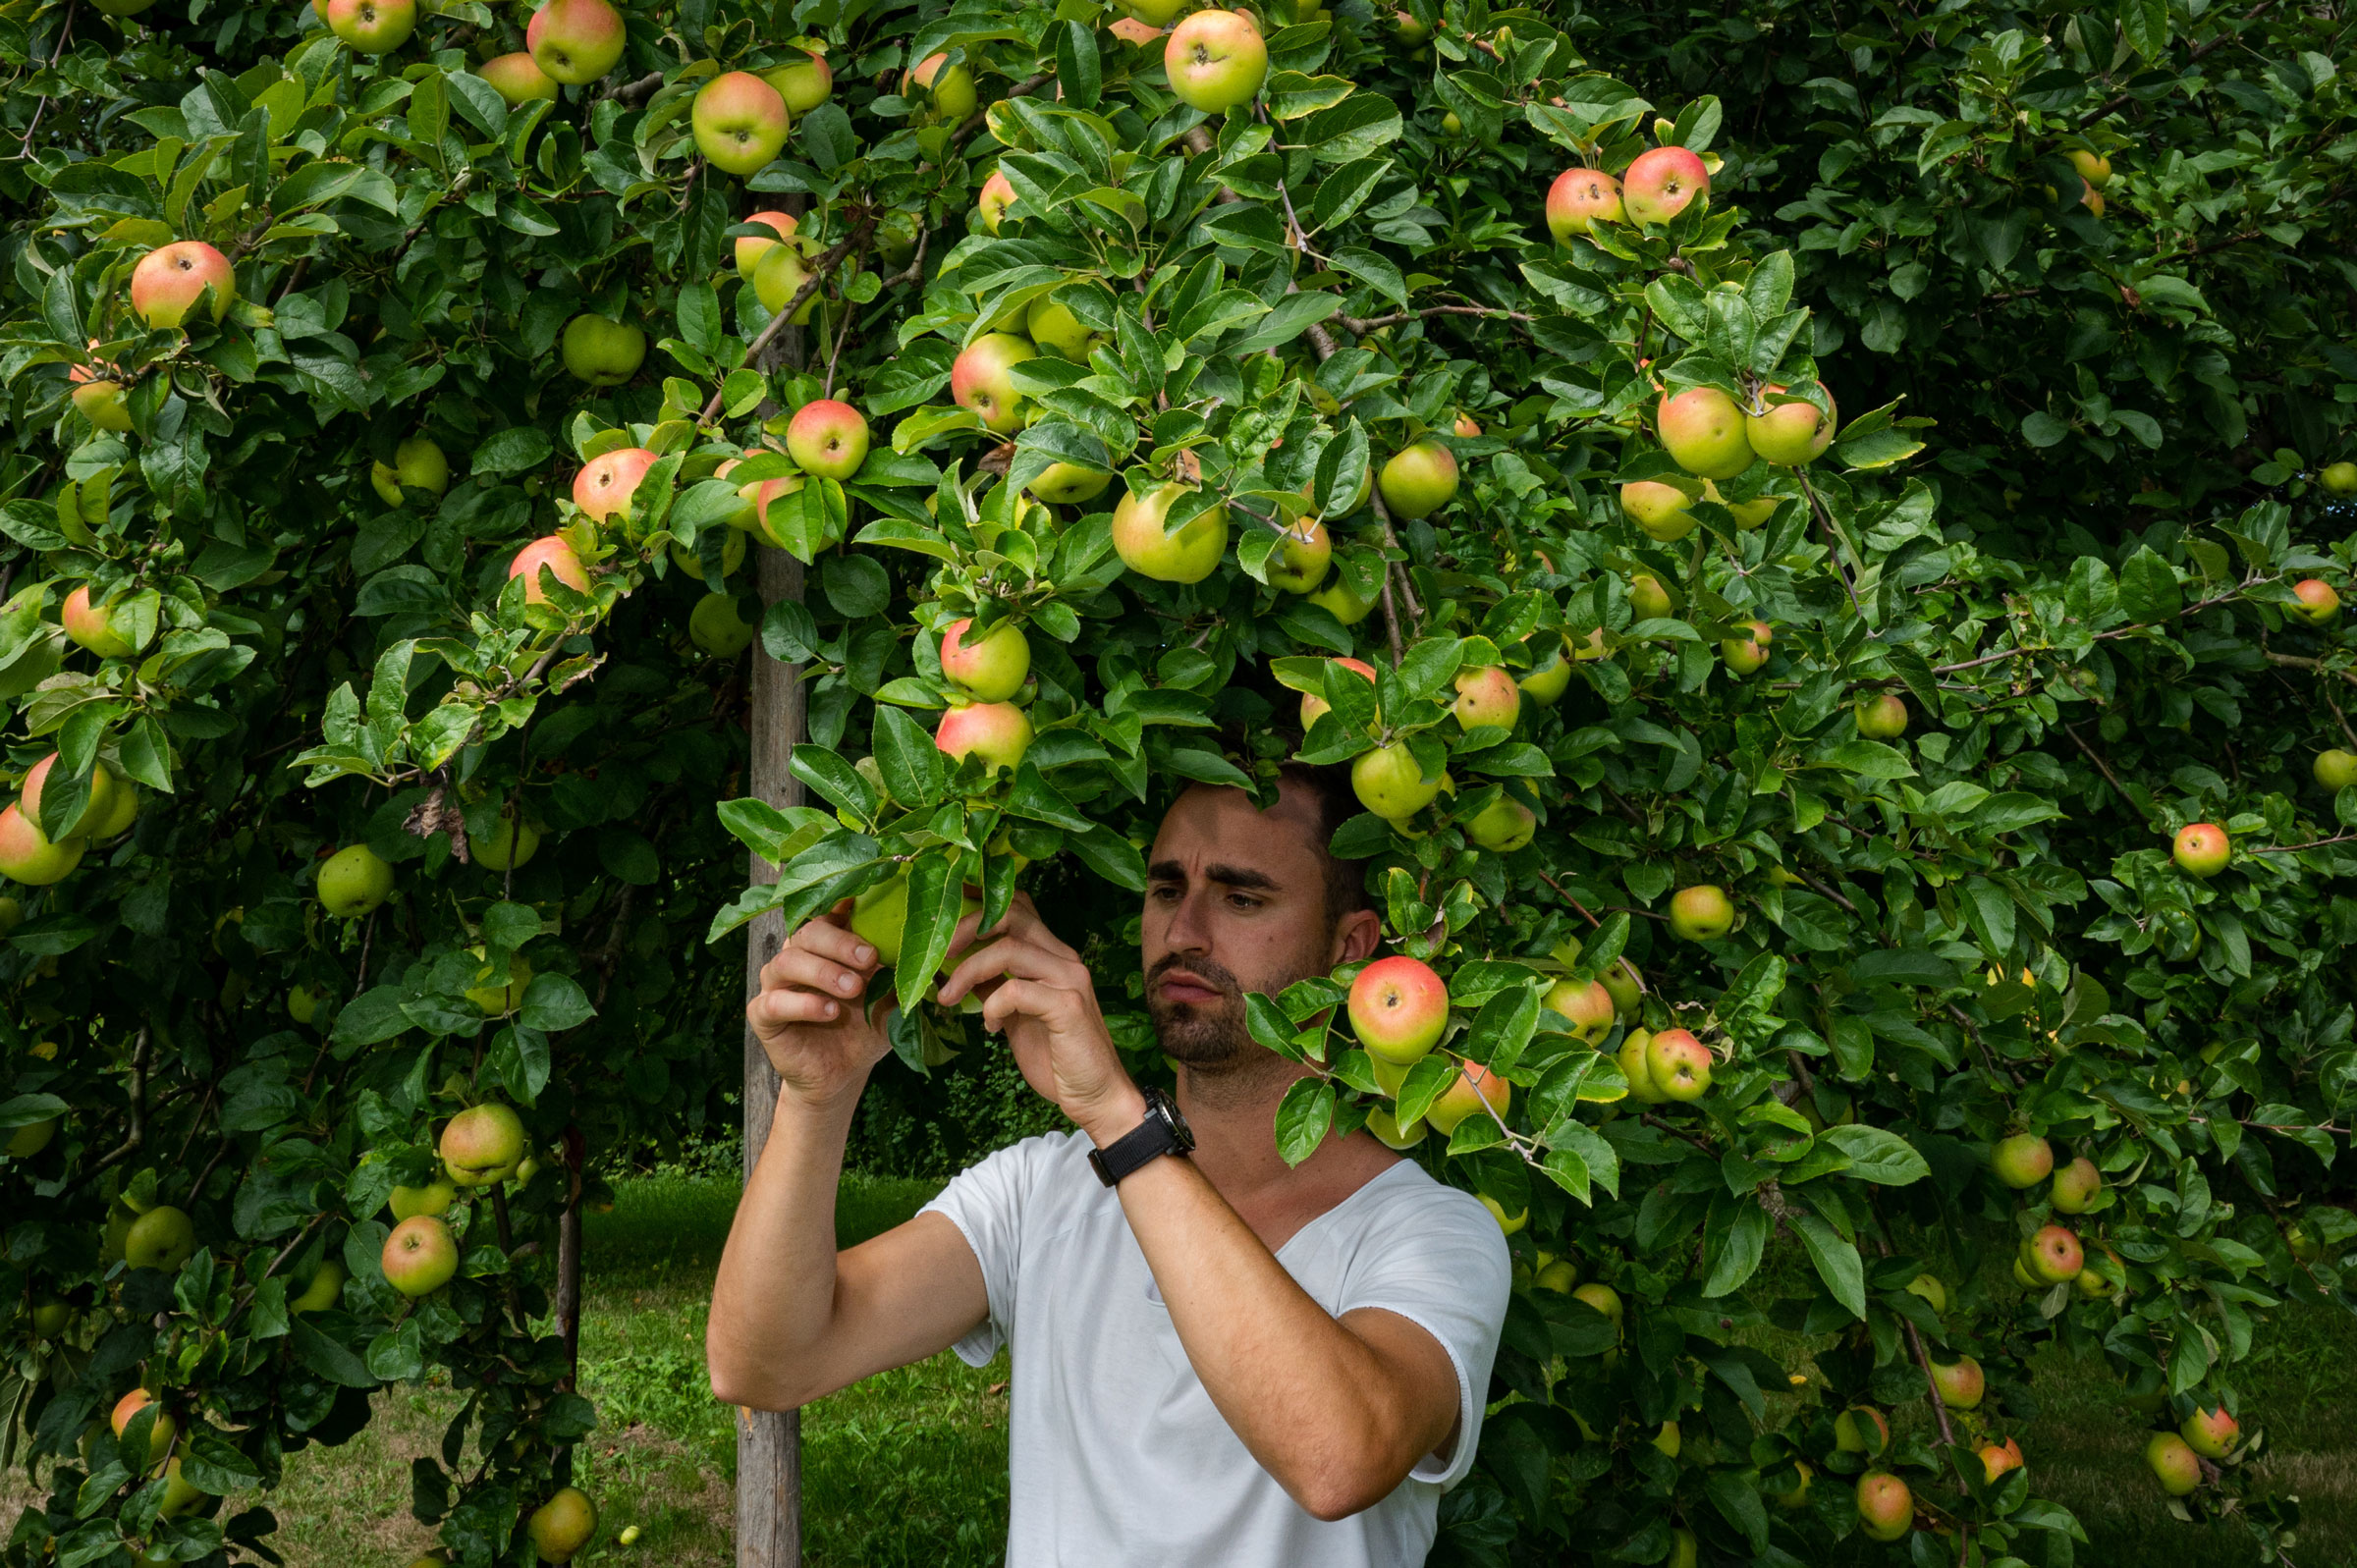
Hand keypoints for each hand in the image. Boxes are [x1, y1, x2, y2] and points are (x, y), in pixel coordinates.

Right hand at [746, 898, 894, 1108]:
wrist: (845, 1073)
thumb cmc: (866, 1027)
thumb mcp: (889, 998)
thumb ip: (898, 972)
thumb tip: (924, 947)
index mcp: (824, 945)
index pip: (827, 913)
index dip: (844, 907)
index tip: (867, 910)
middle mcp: (796, 958)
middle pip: (806, 932)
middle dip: (840, 943)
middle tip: (869, 958)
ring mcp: (775, 985)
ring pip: (786, 962)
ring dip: (823, 972)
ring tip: (854, 989)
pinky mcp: (763, 1016)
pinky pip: (773, 1003)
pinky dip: (803, 1004)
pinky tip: (830, 1011)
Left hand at [937, 892, 1142, 1142]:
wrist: (1097, 1095)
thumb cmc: (1057, 1057)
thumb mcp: (1016, 1017)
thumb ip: (996, 989)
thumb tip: (957, 971)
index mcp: (1053, 957)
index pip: (1019, 908)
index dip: (980, 905)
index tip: (944, 918)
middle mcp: (1064, 959)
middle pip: (1012, 916)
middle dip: (967, 928)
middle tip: (939, 954)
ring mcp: (1069, 980)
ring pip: (1010, 948)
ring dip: (969, 971)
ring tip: (948, 997)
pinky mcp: (1068, 1006)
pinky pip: (1016, 990)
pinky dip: (993, 1005)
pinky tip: (990, 1028)